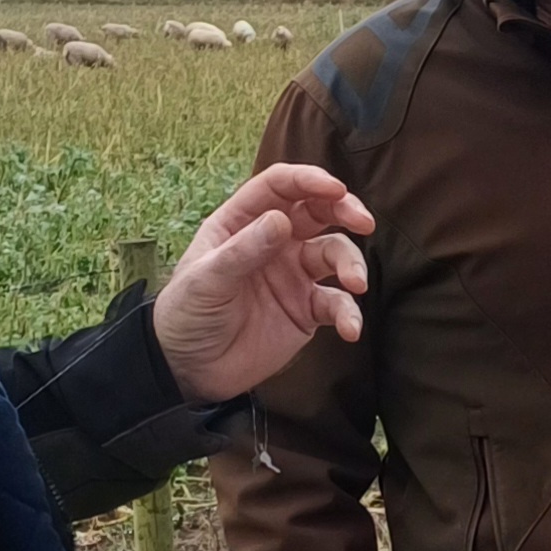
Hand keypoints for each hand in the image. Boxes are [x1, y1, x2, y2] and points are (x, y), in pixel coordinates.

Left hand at [151, 163, 374, 400]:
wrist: (189, 370)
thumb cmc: (186, 314)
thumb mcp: (206, 279)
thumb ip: (243, 251)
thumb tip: (280, 221)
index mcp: (242, 222)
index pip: (280, 187)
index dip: (309, 180)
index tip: (336, 189)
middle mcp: (273, 242)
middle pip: (318, 211)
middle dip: (345, 210)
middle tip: (364, 222)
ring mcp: (293, 275)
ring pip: (335, 254)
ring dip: (351, 265)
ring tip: (356, 285)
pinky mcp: (306, 311)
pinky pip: (336, 304)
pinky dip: (349, 313)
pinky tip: (350, 329)